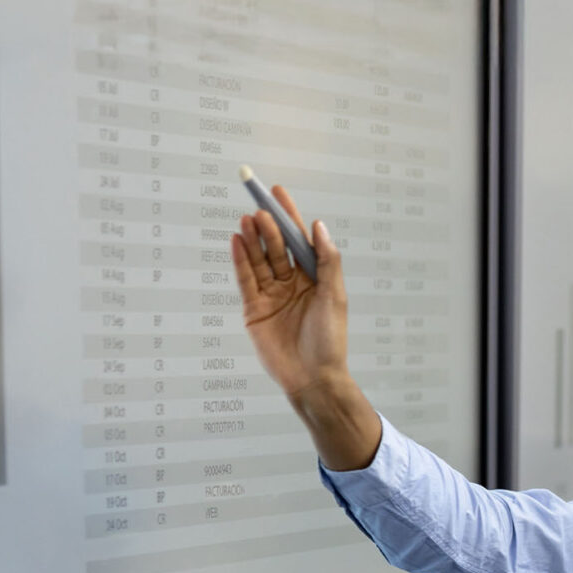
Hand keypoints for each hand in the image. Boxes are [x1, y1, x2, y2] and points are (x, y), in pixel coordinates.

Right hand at [231, 185, 346, 403]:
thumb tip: (319, 226)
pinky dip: (240, 261)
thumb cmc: (330, 341)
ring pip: (259, 261)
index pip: (299, 240)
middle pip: (277, 248)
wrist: (313, 379)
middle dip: (269, 228)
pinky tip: (236, 242)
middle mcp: (291, 283)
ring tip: (246, 220)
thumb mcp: (335, 296)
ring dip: (252, 240)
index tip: (277, 193)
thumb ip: (327, 261)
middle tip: (260, 210)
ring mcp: (271, 296)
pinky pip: (246, 280)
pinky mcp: (254, 310)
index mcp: (314, 278)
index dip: (289, 216)